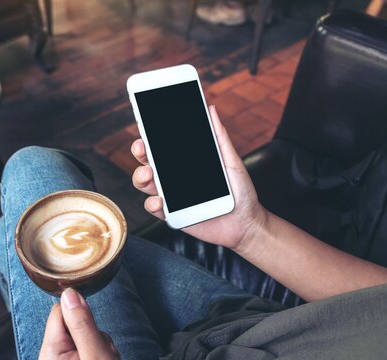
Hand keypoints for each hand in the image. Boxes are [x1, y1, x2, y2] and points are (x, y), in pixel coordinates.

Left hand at [38, 288, 136, 359]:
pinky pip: (86, 351)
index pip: (60, 312)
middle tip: (103, 357)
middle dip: (95, 334)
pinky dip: (100, 357)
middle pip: (72, 324)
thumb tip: (69, 293)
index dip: (82, 317)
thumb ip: (82, 323)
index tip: (96, 336)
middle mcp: (50, 359)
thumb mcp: (97, 357)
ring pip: (83, 336)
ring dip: (100, 346)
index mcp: (50, 354)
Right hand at [131, 105, 266, 251]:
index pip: (162, 146)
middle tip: (142, 147)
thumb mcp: (231, 161)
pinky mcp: (172, 215)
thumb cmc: (240, 191)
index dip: (150, 136)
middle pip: (148, 161)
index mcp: (185, 163)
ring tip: (148, 173)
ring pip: (145, 183)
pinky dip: (153, 203)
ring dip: (140, 176)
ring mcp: (171, 196)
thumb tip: (211, 109)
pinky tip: (161, 201)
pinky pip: (154, 208)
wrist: (246, 222)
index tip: (145, 125)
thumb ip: (219, 137)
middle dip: (140, 152)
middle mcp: (174, 177)